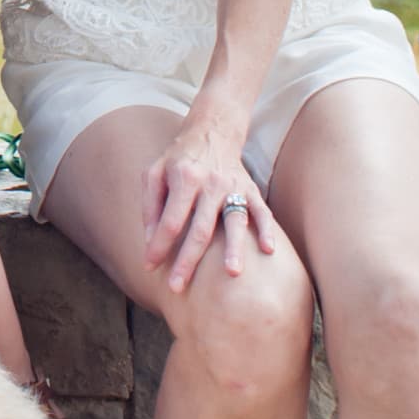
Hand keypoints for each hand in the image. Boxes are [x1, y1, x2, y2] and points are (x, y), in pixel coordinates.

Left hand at [142, 104, 276, 294]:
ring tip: (232, 273)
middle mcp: (211, 183)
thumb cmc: (178, 158)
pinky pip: (262, 212)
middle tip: (177, 286)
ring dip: (234, 248)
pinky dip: (267, 230)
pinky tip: (269, 250)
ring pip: (235, 221)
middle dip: (188, 260)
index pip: (171, 219)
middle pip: (200, 228)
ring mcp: (234, 187)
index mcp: (184, 178)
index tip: (149, 266)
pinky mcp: (251, 190)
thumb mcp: (154, 173)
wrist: (212, 131)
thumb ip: (150, 205)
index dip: (159, 245)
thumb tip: (149, 241)